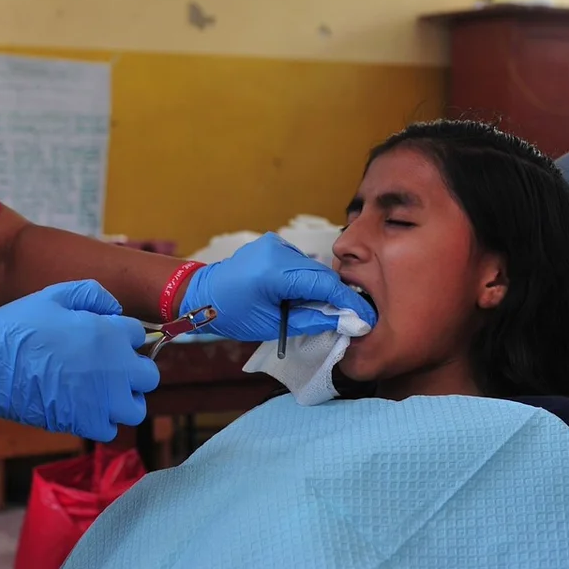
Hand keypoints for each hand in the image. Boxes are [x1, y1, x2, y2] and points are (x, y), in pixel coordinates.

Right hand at [0, 281, 159, 441]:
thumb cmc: (18, 328)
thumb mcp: (53, 296)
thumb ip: (91, 295)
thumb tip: (114, 308)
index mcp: (109, 334)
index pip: (138, 335)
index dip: (121, 335)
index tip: (106, 338)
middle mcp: (114, 369)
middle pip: (148, 375)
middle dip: (134, 370)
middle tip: (109, 367)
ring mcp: (102, 400)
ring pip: (135, 407)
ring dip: (124, 400)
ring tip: (103, 392)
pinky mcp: (85, 423)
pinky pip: (110, 429)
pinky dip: (102, 421)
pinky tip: (85, 408)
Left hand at [182, 232, 376, 340]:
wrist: (202, 293)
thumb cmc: (232, 313)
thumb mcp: (272, 325)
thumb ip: (310, 321)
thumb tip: (344, 322)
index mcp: (273, 272)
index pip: (323, 283)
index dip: (348, 301)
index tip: (366, 315)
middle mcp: (276, 251)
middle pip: (320, 273)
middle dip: (338, 296)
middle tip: (353, 317)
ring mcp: (274, 244)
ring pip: (312, 267)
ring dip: (321, 288)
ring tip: (324, 310)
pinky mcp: (272, 244)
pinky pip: (300, 263)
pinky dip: (307, 279)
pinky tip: (302, 296)